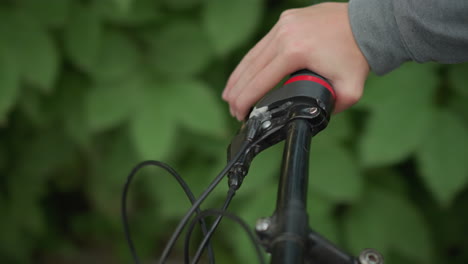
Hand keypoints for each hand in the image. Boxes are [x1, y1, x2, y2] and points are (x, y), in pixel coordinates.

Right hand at [222, 2, 368, 120]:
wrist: (366, 24)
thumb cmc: (357, 55)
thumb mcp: (350, 90)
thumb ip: (332, 108)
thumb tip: (312, 116)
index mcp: (295, 52)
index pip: (261, 80)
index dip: (247, 100)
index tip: (240, 114)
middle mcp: (284, 34)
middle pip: (251, 68)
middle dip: (238, 91)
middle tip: (231, 109)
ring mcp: (283, 24)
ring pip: (253, 55)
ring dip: (239, 76)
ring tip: (229, 94)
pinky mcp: (286, 20)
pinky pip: (262, 44)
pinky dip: (251, 61)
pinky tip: (244, 72)